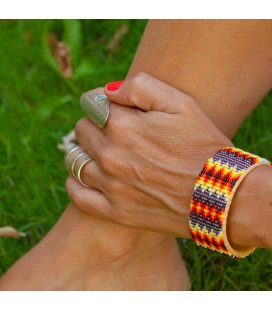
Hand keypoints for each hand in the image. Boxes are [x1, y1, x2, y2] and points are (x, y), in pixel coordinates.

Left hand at [66, 73, 232, 237]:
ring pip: (75, 159)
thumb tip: (109, 90)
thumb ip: (140, 87)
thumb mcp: (181, 103)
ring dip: (84, 151)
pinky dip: (76, 181)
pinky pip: (77, 193)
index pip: (90, 104)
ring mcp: (110, 185)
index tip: (113, 106)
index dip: (101, 101)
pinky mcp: (115, 211)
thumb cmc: (203, 146)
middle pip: (82, 130)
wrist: (220, 195)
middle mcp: (110, 155)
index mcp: (123, 125)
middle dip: (94, 124)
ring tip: (101, 151)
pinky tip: (87, 176)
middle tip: (112, 129)